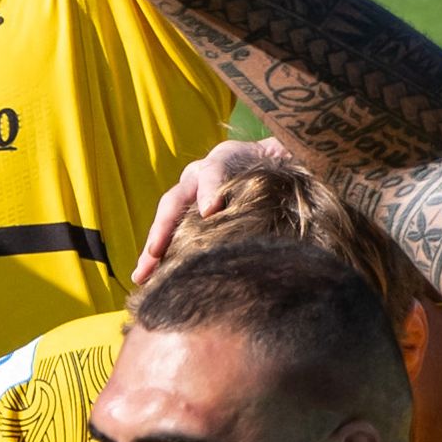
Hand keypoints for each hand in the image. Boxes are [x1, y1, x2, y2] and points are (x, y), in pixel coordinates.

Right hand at [133, 137, 303, 281]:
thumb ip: (288, 166)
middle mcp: (198, 177)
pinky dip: (160, 259)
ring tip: (141, 276)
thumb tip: (300, 175)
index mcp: (226, 159)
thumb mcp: (287, 160)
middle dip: (164, 227)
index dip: (212, 188)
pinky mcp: (189, 218)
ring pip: (166, 221)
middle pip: (176, 199)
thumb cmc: (283, 163)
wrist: (273, 162)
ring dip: (153, 250)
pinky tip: (149, 282)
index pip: (215, 169)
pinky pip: (171, 238)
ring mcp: (189, 198)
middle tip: (155, 252)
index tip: (211, 211)